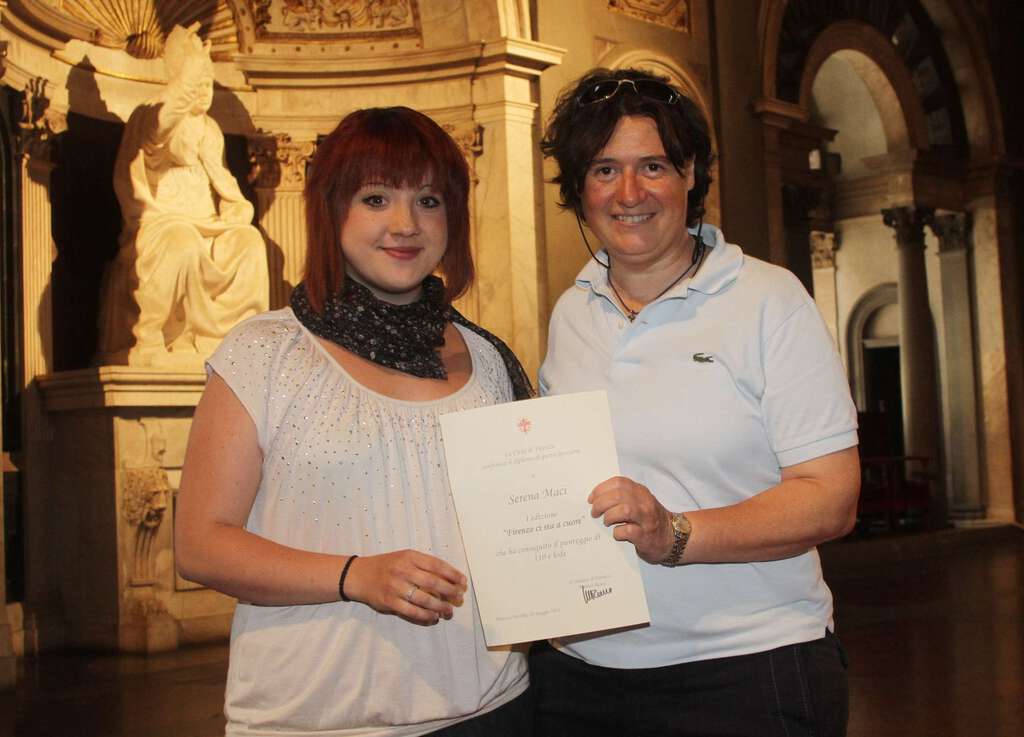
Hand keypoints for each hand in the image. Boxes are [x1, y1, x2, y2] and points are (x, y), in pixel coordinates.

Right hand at [344, 550, 467, 625]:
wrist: (359, 575)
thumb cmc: (387, 566)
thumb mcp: (405, 558)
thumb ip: (424, 565)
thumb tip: (450, 579)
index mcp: (410, 557)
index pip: (437, 565)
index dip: (453, 574)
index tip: (463, 582)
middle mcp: (403, 570)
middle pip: (433, 582)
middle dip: (450, 592)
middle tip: (459, 599)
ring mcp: (396, 587)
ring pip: (424, 599)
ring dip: (440, 607)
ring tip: (449, 611)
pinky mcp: (390, 602)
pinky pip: (412, 611)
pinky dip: (425, 616)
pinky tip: (433, 617)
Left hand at [589, 476, 673, 563]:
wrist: (672, 537)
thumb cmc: (650, 519)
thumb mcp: (640, 501)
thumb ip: (623, 497)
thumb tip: (597, 498)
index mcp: (640, 491)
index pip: (619, 482)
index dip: (601, 489)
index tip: (591, 498)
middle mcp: (644, 502)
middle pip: (618, 495)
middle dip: (601, 503)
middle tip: (595, 512)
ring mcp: (646, 519)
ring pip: (623, 510)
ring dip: (609, 516)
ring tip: (606, 522)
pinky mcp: (645, 535)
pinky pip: (627, 531)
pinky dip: (617, 532)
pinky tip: (617, 534)